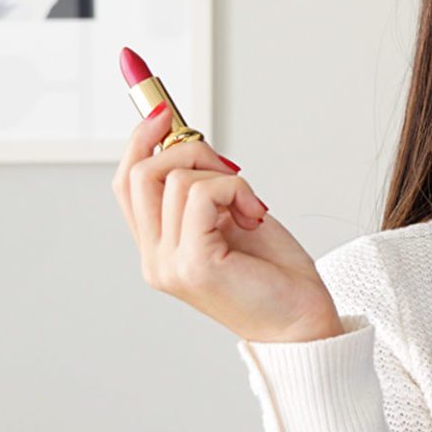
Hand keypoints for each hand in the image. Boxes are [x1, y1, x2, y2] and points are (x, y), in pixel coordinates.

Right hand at [112, 101, 342, 343]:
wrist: (304, 322)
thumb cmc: (275, 273)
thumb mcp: (231, 214)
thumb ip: (201, 185)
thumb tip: (179, 133)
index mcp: (158, 249)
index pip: (126, 183)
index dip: (140, 140)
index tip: (163, 109)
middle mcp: (155, 260)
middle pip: (138, 173)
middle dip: (186, 148)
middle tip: (230, 165)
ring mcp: (169, 265)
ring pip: (174, 178)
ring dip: (224, 176)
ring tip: (251, 205)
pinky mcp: (194, 265)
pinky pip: (201, 193)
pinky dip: (235, 188)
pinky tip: (254, 213)